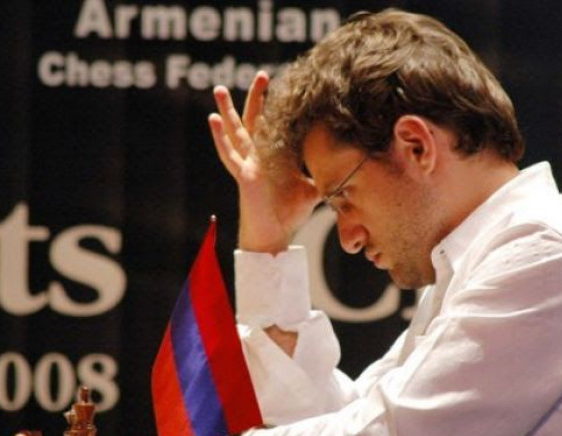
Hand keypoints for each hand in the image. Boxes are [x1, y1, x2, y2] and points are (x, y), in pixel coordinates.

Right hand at [208, 71, 318, 253]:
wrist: (276, 236)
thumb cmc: (290, 214)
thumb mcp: (313, 188)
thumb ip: (323, 174)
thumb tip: (348, 164)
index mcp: (274, 156)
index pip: (277, 125)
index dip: (280, 105)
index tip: (288, 84)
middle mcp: (259, 156)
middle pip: (256, 120)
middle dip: (259, 97)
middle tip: (263, 73)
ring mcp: (248, 164)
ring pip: (237, 132)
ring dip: (228, 110)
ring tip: (219, 90)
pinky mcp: (243, 176)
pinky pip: (229, 154)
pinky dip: (220, 137)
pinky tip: (213, 119)